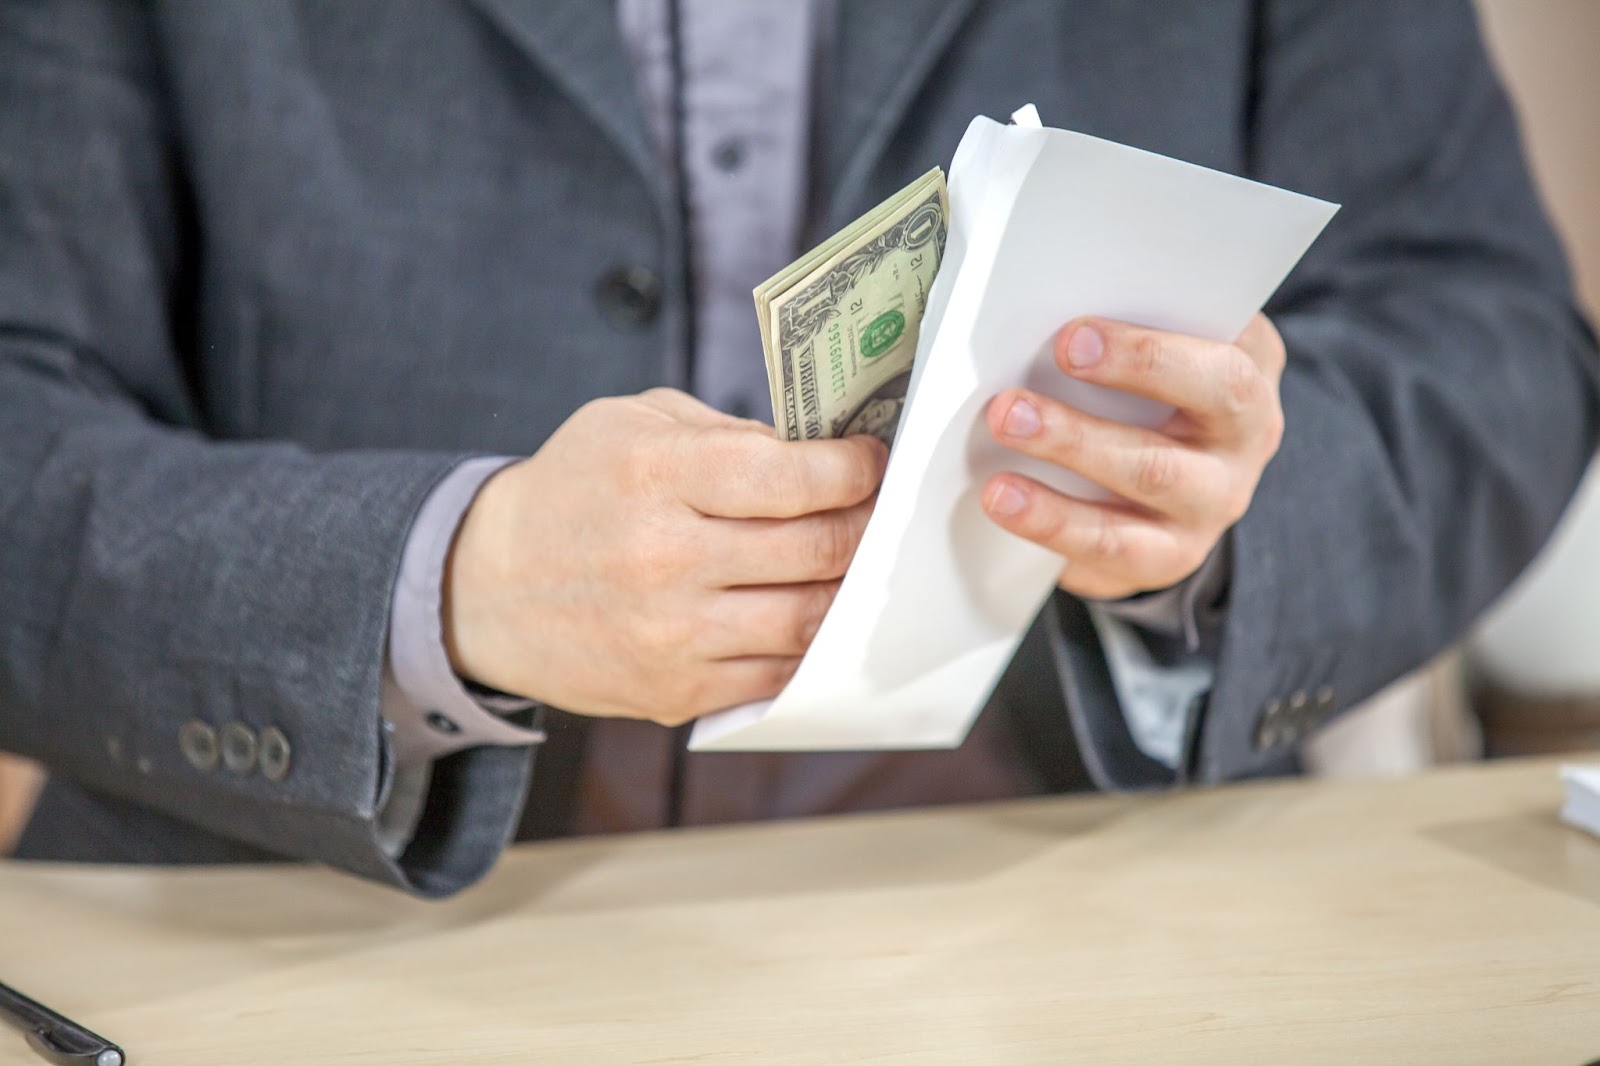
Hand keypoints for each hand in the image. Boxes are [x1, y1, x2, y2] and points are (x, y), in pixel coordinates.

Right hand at [442, 389, 886, 724]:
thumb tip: (821, 456)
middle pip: (815, 548)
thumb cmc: (575, 491)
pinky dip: (811, 644)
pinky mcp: (674, 692)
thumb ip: (727, 433)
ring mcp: (671, 635)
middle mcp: (664, 558)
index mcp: (655, 475)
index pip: (790, 476)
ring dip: (850, 590)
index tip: (870, 461)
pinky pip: (777, 673)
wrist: (485, 587)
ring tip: (858, 563)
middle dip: (866, 525)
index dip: (853, 469)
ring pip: (809, 618)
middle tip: (880, 512)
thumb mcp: (632, 424)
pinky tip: (817, 613)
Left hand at [981, 314, 1285, 599]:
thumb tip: (1041, 329)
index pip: (1218, 367)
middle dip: (1080, 432)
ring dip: (1060, 491)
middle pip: (1162, 451)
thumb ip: (1127, 326)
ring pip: (1138, 500)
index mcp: (1248, 371)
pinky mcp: (1172, 555)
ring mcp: (1211, 506)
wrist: (1180, 468)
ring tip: (999, 481)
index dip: (1143, 356)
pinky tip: (1008, 508)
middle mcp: (1244, 444)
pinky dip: (1054, 529)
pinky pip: (1111, 552)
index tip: (1071, 340)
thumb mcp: (1164, 342)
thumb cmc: (1160, 381)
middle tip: (1009, 411)